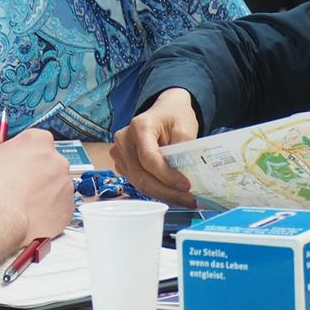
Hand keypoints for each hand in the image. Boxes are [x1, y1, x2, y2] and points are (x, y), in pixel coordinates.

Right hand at [0, 126, 73, 239]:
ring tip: (19, 202)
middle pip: (46, 162)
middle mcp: (57, 160)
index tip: (10, 161)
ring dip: (41, 191)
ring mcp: (65, 186)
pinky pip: (58, 207)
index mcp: (38, 141)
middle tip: (13, 184)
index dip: (19, 152)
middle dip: (32, 172)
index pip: (33, 140)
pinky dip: (47, 211)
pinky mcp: (67, 209)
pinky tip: (29, 213)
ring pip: (53, 186)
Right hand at [110, 89, 198, 205]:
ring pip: (138, 183)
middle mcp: (124, 140)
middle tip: (189, 199)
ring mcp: (120, 152)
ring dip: (162, 194)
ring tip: (184, 199)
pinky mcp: (122, 163)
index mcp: (139, 127)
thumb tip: (187, 178)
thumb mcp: (185, 129)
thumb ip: (184, 152)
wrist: (165, 111)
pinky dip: (155, 190)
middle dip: (166, 191)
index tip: (186, 185)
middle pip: (141, 175)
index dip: (167, 176)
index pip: (149, 158)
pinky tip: (172, 193)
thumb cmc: (174, 117)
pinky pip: (137, 182)